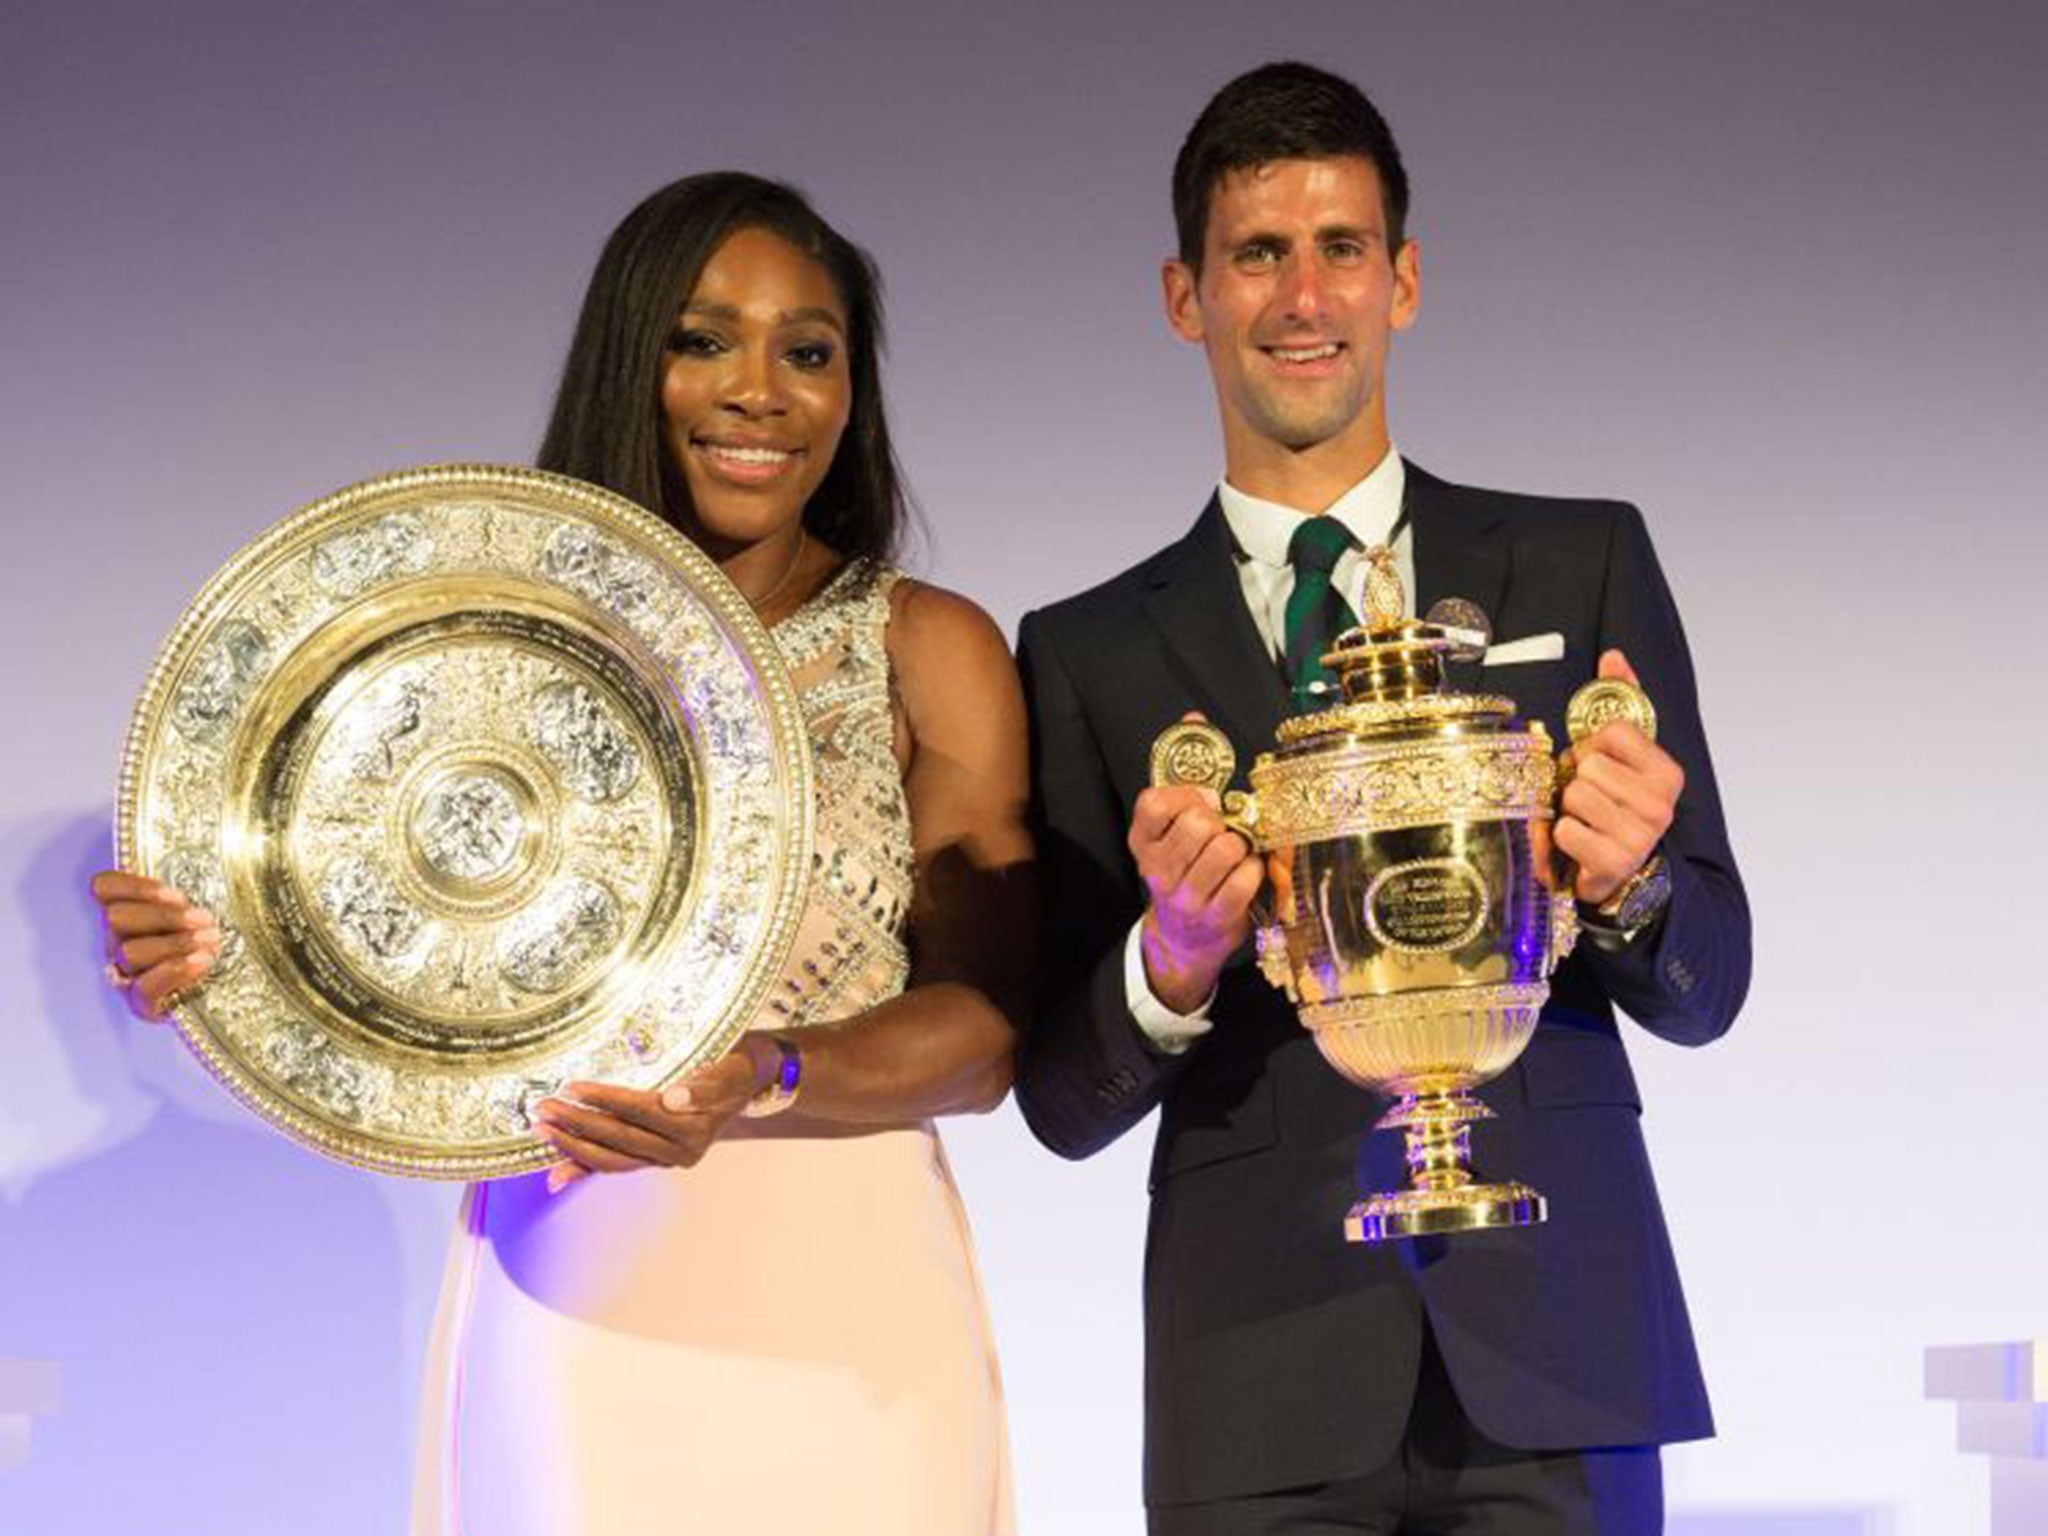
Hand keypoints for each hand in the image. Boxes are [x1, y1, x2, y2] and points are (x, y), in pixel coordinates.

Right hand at [89, 871, 221, 1020]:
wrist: (236, 984)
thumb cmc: (218, 933)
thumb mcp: (210, 899)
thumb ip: (203, 875)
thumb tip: (232, 841)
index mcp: (130, 910)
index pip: (103, 887)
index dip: (135, 886)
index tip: (179, 893)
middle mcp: (118, 940)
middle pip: (116, 918)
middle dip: (164, 916)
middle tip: (206, 919)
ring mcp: (128, 974)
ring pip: (129, 951)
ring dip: (175, 943)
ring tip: (211, 941)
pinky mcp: (143, 1005)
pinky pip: (143, 989)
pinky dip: (174, 971)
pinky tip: (202, 962)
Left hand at [532, 1037, 770, 1192]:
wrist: (748, 1081)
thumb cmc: (735, 1067)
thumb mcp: (729, 1068)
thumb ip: (705, 1084)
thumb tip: (673, 1098)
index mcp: (694, 1128)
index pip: (639, 1112)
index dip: (603, 1100)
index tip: (571, 1087)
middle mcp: (679, 1151)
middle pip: (619, 1138)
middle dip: (577, 1124)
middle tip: (542, 1108)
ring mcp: (666, 1159)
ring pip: (612, 1159)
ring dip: (574, 1148)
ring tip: (542, 1131)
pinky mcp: (655, 1159)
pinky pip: (616, 1166)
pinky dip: (586, 1170)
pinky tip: (557, 1174)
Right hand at [1130, 717, 1262, 1013]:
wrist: (1183, 937)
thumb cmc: (1183, 868)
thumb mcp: (1170, 827)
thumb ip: (1182, 775)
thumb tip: (1193, 718)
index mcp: (1142, 840)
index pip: (1154, 802)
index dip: (1186, 794)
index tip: (1202, 800)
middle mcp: (1157, 869)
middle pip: (1199, 822)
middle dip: (1221, 820)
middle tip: (1223, 829)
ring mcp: (1186, 896)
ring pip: (1226, 847)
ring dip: (1242, 844)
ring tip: (1236, 851)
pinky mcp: (1216, 916)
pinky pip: (1246, 877)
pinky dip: (1255, 869)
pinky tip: (1247, 872)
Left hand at [1557, 650, 1684, 903]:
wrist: (1623, 874)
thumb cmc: (1618, 807)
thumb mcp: (1623, 754)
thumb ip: (1620, 702)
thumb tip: (1613, 656)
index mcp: (1667, 772)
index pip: (1613, 732)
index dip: (1595, 746)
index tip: (1602, 764)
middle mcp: (1660, 804)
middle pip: (1588, 764)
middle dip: (1578, 779)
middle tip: (1590, 797)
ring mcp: (1639, 835)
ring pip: (1575, 795)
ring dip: (1569, 808)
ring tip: (1586, 820)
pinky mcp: (1613, 861)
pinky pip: (1565, 830)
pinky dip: (1561, 836)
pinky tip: (1580, 842)